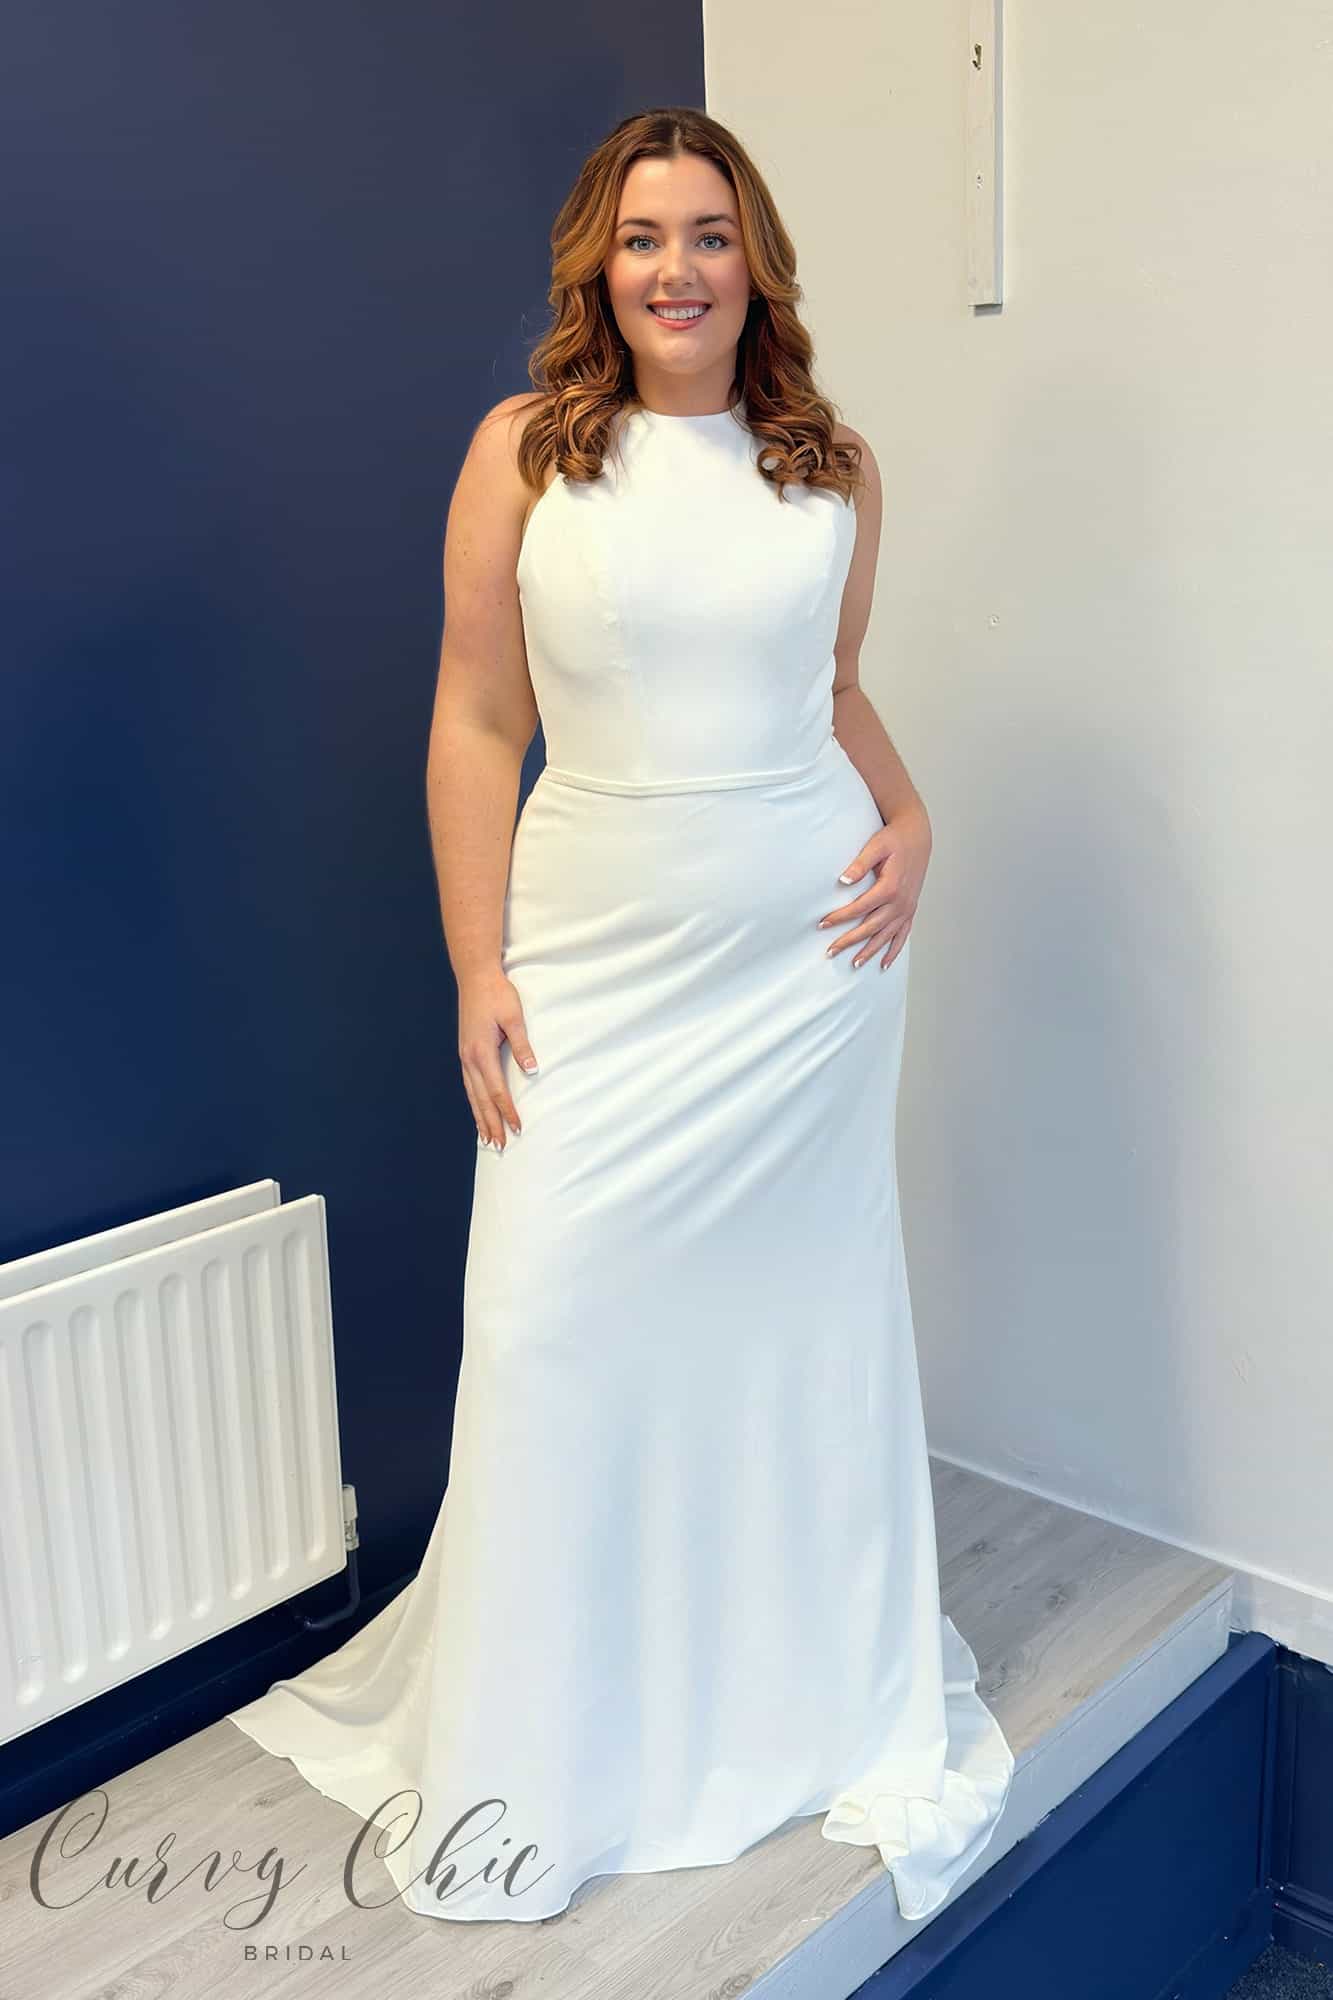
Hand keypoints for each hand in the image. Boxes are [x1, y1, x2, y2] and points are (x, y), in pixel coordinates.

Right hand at [457, 965, 538, 1148]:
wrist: (475, 976)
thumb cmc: (496, 994)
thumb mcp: (514, 1017)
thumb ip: (522, 1045)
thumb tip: (531, 1070)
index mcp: (481, 1052)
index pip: (496, 1090)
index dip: (507, 1111)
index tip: (518, 1127)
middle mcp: (469, 1058)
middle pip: (481, 1099)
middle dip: (491, 1123)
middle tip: (501, 1146)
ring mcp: (465, 1056)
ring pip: (472, 1095)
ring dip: (480, 1118)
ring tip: (487, 1139)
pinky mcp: (465, 1053)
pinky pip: (469, 1085)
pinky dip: (474, 1102)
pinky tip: (479, 1111)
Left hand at [817, 803, 931, 970]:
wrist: (917, 836)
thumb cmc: (895, 839)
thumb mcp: (876, 846)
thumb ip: (859, 864)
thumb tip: (843, 881)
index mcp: (890, 887)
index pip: (859, 908)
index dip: (840, 917)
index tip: (822, 924)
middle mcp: (900, 902)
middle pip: (871, 927)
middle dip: (849, 941)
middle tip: (830, 951)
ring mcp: (907, 908)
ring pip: (886, 936)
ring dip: (870, 951)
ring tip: (854, 964)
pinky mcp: (910, 909)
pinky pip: (902, 935)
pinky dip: (894, 950)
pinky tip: (884, 963)